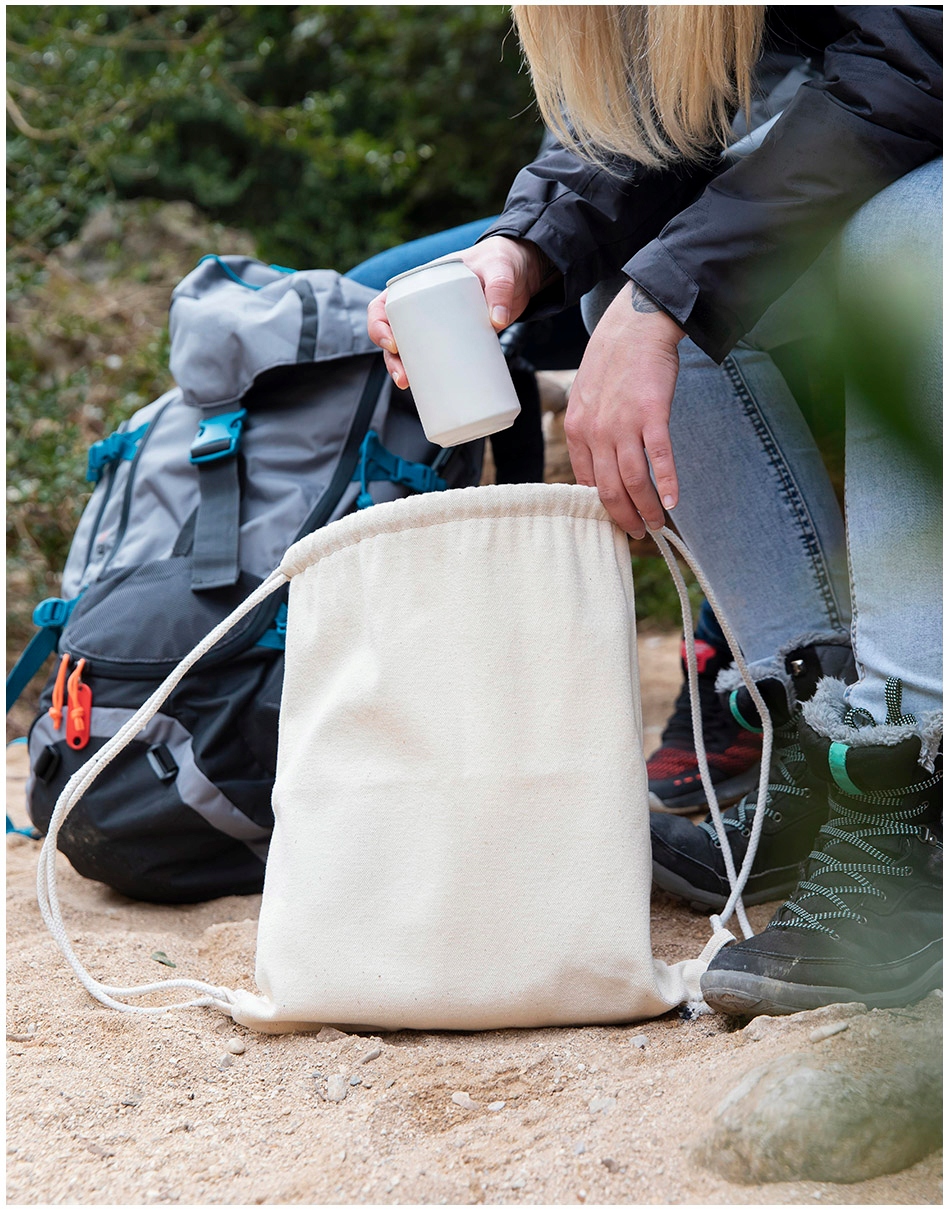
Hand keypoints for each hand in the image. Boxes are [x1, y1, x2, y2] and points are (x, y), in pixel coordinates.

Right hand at [366, 235, 554, 388]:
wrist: (519, 276)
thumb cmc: (500, 264)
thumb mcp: (499, 269)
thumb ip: (500, 288)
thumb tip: (497, 321)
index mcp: (421, 283)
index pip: (385, 303)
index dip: (379, 325)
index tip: (393, 343)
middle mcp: (423, 306)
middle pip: (393, 334)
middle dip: (391, 359)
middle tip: (403, 377)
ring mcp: (437, 326)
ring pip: (409, 351)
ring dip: (403, 371)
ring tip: (408, 386)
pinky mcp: (454, 341)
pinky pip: (432, 360)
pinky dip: (427, 377)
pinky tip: (425, 392)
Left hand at [565, 282, 684, 537]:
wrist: (633, 327)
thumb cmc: (611, 365)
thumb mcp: (585, 401)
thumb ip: (588, 436)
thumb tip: (594, 473)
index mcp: (577, 431)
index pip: (586, 483)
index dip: (602, 508)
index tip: (616, 522)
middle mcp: (596, 431)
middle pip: (609, 489)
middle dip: (624, 518)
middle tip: (638, 533)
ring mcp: (624, 423)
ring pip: (633, 480)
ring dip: (646, 508)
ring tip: (657, 524)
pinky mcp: (652, 413)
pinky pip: (659, 456)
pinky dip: (667, 482)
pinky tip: (673, 501)